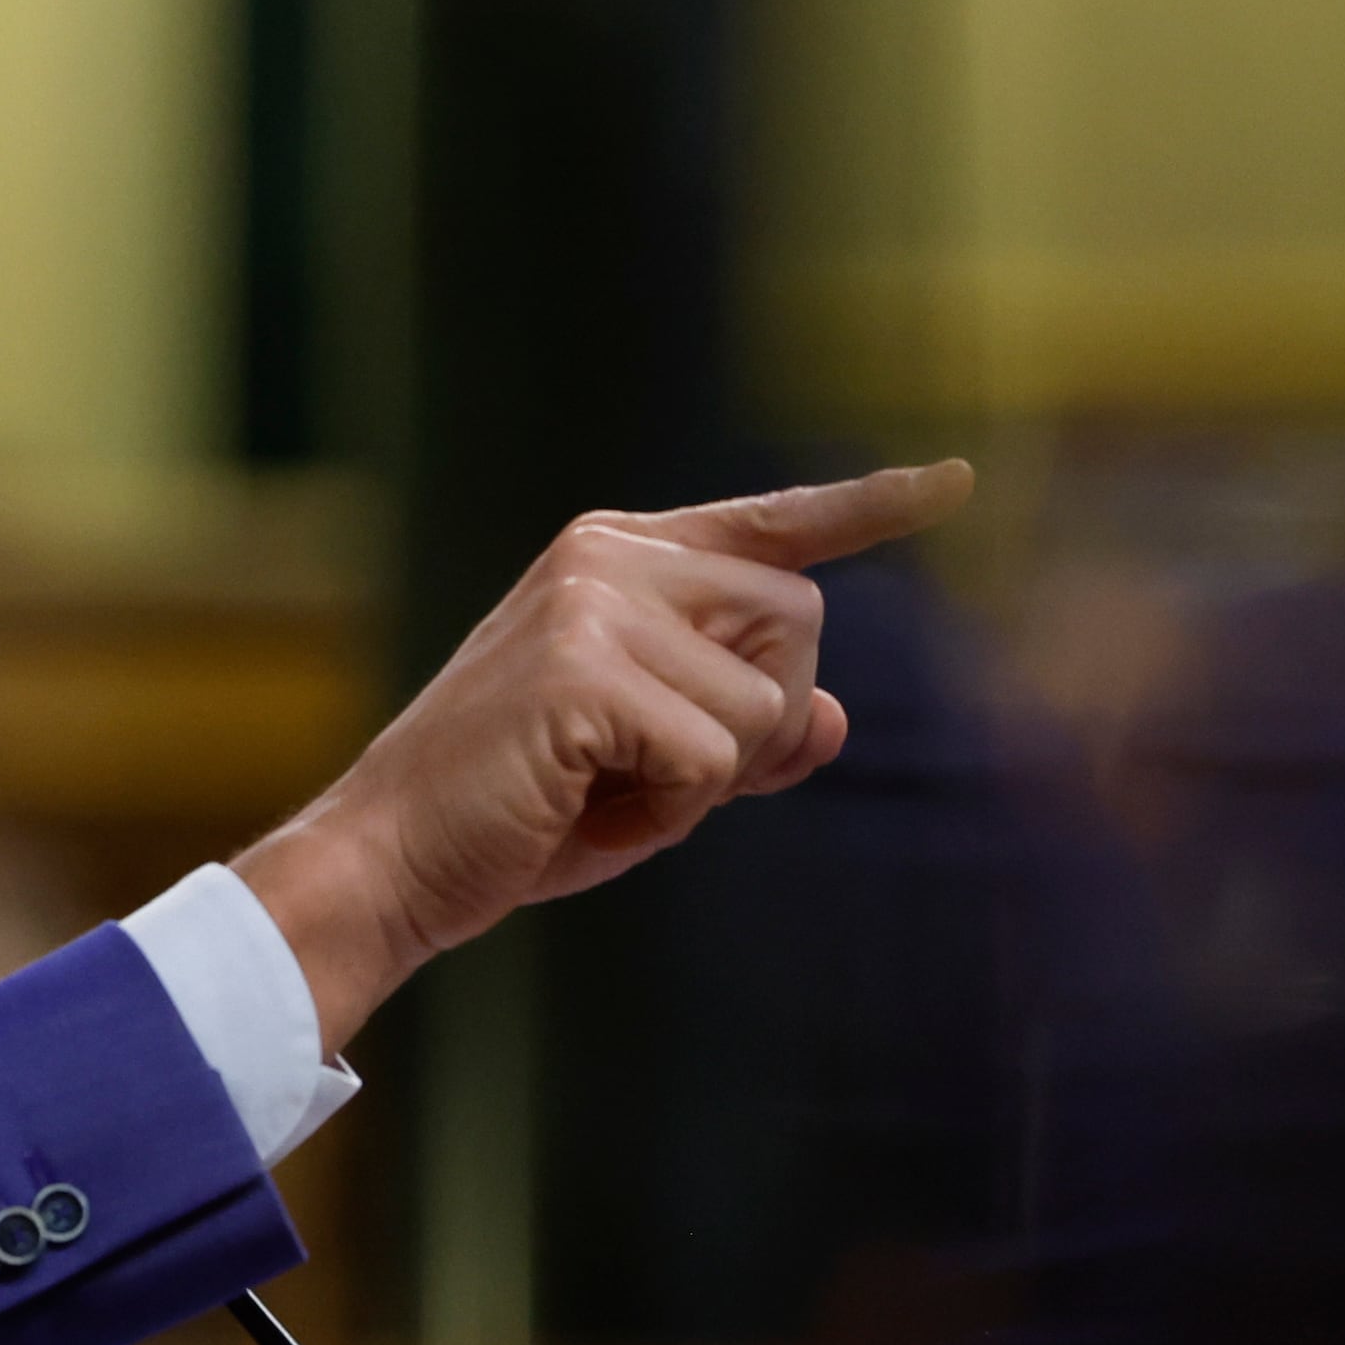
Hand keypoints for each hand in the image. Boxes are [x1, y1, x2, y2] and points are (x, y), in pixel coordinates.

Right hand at [232, 462, 972, 1045]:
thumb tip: (832, 717)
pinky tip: (585, 807)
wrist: (389, 862)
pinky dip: (671, 810)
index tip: (954, 482)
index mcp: (614, 556)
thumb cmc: (515, 816)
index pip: (767, 525)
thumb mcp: (650, 771)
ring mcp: (594, 605)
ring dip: (708, 779)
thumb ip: (744, 732)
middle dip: (760, 720)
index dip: (865, 507)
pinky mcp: (585, 670)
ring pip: (762, 698)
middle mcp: (607, 555)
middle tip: (657, 777)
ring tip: (603, 792)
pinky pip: (715, 755)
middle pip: (796, 619)